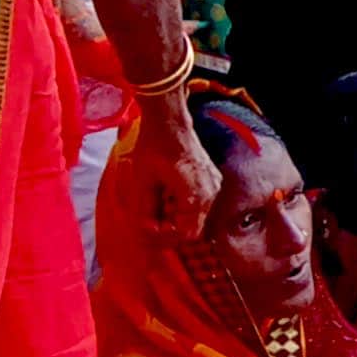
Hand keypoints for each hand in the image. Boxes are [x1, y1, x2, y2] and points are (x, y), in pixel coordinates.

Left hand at [120, 92, 215, 242]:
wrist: (169, 120)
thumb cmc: (155, 147)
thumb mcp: (143, 182)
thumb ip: (146, 210)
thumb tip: (146, 229)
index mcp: (195, 196)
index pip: (186, 234)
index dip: (165, 236)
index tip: (147, 227)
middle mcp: (210, 193)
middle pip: (194, 228)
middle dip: (170, 229)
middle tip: (149, 224)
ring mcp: (213, 185)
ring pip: (197, 217)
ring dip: (176, 219)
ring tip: (156, 211)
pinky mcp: (211, 179)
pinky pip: (200, 204)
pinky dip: (183, 208)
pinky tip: (167, 199)